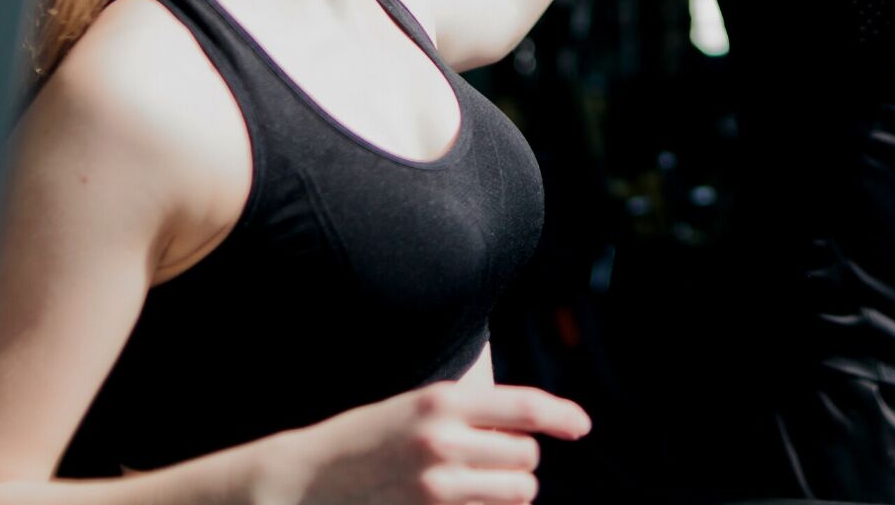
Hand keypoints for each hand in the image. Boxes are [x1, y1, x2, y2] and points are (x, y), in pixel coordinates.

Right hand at [264, 381, 590, 504]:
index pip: (525, 408)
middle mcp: (443, 440)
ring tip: (485, 480)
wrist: (312, 477)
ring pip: (518, 489)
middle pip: (527, 454)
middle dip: (521, 457)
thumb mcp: (419, 405)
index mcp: (442, 400)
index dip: (563, 416)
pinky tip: (466, 498)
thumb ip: (471, 411)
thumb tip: (530, 424)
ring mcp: (437, 485)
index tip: (581, 426)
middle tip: (495, 456)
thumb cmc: (372, 435)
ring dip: (513, 486)